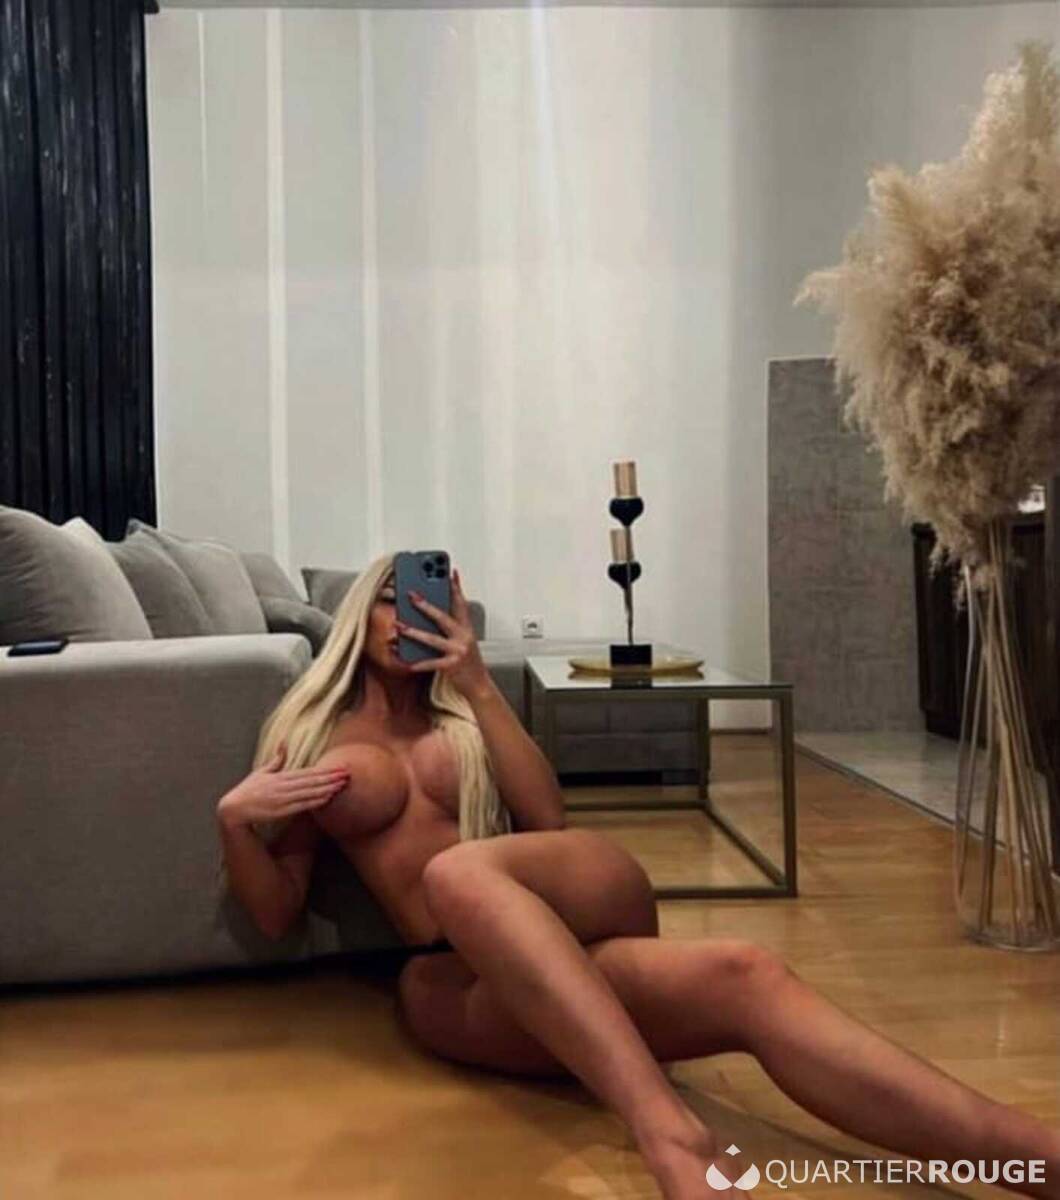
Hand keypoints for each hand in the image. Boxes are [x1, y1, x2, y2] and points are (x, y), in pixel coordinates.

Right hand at [217, 744, 349, 829]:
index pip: (309, 772)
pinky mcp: (280, 811)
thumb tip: (284, 742)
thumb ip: (276, 759)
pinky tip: (328, 798)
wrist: (233, 809)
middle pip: (312, 780)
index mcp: (281, 776)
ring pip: (310, 792)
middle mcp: (284, 785)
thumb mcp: (261, 772)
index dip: (326, 770)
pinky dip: (315, 801)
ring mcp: (283, 798)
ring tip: (343, 784)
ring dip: (327, 788)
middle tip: (348, 773)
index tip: (340, 767)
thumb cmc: (248, 790)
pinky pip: (302, 805)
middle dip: (331, 777)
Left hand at [397, 567, 492, 698]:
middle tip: (412, 595)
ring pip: (433, 639)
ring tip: (400, 626)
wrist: (479, 685)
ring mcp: (458, 651)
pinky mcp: (452, 666)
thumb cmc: (469, 662)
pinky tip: (407, 662)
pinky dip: (419, 663)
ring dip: (414, 632)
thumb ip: (453, 627)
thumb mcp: (465, 640)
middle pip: (443, 617)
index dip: (456, 588)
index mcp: (467, 628)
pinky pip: (431, 663)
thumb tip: (433, 615)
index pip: (461, 604)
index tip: (450, 573)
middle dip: (426, 605)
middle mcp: (464, 637)